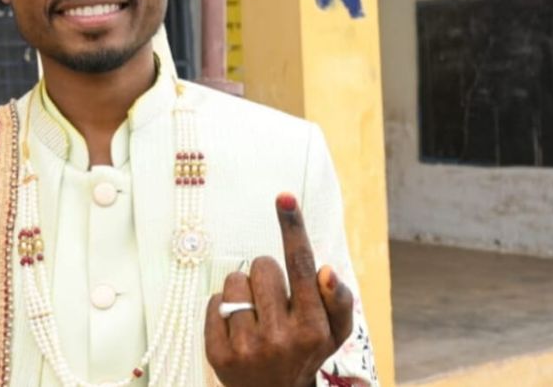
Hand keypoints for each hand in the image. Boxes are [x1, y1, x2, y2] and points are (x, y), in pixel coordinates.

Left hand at [204, 193, 354, 386]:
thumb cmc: (305, 352)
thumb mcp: (335, 333)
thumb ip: (338, 300)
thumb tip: (325, 269)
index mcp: (313, 327)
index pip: (301, 265)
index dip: (293, 227)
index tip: (284, 196)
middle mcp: (281, 338)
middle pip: (262, 266)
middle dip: (267, 276)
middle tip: (274, 303)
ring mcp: (247, 348)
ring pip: (234, 281)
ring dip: (243, 291)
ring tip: (255, 317)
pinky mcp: (218, 355)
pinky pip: (214, 302)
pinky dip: (223, 309)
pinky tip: (237, 329)